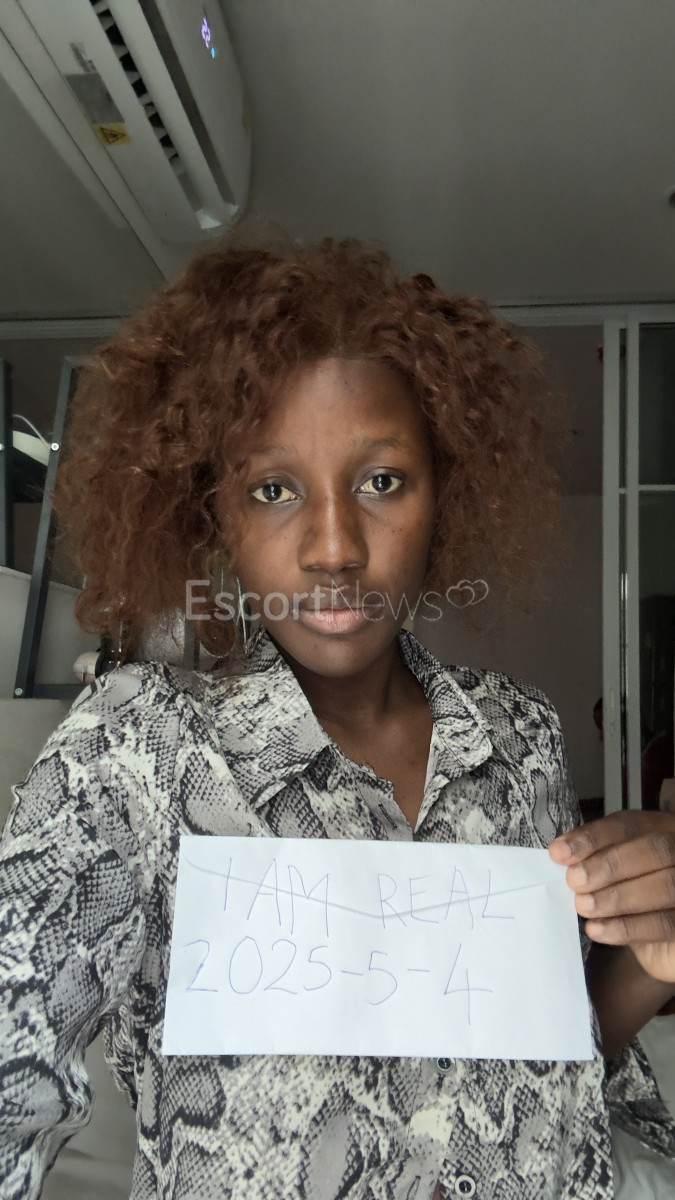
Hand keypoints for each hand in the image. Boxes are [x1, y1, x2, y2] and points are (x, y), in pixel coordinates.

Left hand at [549, 811, 674, 983]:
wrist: (656, 941)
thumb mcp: (610, 871)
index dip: (593, 837)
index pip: (629, 825)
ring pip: (665, 885)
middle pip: (655, 849)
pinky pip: (664, 923)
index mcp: (661, 830)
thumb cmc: (628, 897)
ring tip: (584, 906)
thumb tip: (560, 855)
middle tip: (574, 881)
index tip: (559, 852)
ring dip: (617, 897)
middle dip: (610, 865)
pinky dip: (627, 928)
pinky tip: (597, 929)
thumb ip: (592, 860)